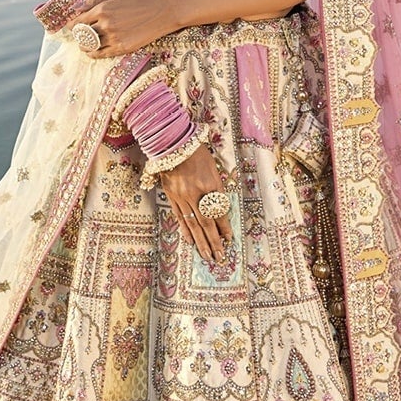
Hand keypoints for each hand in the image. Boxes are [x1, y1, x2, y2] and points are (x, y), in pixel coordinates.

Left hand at [71, 0, 177, 58]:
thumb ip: (94, 0)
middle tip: (78, 37)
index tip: (72, 27)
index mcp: (102, 9)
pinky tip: (93, 52)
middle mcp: (105, 24)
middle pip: (83, 35)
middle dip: (78, 36)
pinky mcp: (122, 47)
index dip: (73, 25)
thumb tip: (75, 8)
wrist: (162, 11)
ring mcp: (114, 37)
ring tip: (85, 45)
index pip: (78, 21)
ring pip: (91, 45)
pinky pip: (102, 54)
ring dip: (85, 46)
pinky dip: (94, 54)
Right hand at [161, 141, 232, 267]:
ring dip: (201, 242)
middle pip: (207, 223)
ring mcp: (181, 197)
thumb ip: (216, 190)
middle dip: (214, 242)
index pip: (219, 212)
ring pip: (193, 224)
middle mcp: (196, 194)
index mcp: (210, 185)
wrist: (173, 143)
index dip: (224, 228)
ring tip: (207, 256)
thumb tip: (219, 211)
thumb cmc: (197, 153)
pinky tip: (190, 241)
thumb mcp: (213, 169)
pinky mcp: (171, 196)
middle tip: (220, 257)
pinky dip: (185, 230)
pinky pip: (179, 217)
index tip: (229, 240)